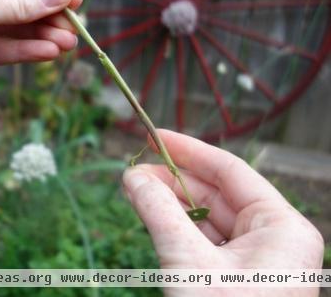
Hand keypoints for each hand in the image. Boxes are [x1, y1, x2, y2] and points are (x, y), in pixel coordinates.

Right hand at [123, 130, 323, 296]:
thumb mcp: (187, 262)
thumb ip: (158, 212)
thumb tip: (131, 176)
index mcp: (281, 226)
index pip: (230, 171)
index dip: (188, 150)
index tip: (153, 135)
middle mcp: (273, 238)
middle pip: (216, 193)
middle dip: (172, 179)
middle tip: (132, 169)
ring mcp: (256, 260)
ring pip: (207, 217)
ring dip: (169, 203)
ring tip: (134, 188)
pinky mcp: (236, 278)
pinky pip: (203, 241)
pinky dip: (175, 227)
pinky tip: (150, 214)